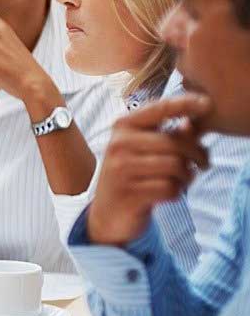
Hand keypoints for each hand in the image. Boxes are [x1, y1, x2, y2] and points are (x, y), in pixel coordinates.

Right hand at [86, 94, 211, 244]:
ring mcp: (121, 170)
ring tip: (183, 179)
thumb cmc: (132, 175)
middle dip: (197, 154)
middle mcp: (119, 144)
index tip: (208, 104)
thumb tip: (192, 123)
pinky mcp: (129, 193)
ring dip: (187, 176)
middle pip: (174, 142)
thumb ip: (168, 134)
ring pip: (175, 166)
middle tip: (204, 163)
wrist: (108, 212)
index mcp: (123, 127)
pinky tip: (170, 192)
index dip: (186, 104)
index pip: (160, 109)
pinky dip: (177, 192)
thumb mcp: (145, 149)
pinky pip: (170, 188)